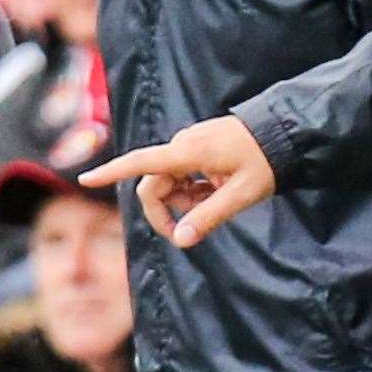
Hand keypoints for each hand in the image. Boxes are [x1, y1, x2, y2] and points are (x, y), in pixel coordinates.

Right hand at [80, 115, 275, 246]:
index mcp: (188, 152)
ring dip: (184, 200)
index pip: (141, 162)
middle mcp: (183, 145)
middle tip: (191, 230)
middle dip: (167, 209)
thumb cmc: (266, 161)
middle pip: (154, 184)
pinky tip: (217, 189)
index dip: (111, 172)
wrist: (287, 131)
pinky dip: (194, 189)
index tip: (84, 179)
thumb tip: (181, 240)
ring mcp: (191, 144)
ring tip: (217, 200)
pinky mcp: (199, 146)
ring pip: (170, 181)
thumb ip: (209, 216)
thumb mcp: (242, 194)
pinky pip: (184, 173)